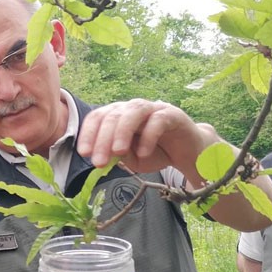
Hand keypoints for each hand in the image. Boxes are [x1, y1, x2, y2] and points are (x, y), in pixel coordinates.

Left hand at [77, 99, 209, 173]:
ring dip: (122, 132)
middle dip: (102, 139)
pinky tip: (143, 153)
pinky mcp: (172, 115)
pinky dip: (148, 137)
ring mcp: (153, 109)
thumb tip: (100, 155)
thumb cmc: (155, 153)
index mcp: (119, 116)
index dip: (89, 133)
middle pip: (113, 115)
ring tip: (118, 152)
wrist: (188, 153)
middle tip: (98, 162)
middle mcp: (133, 108)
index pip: (98, 117)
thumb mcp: (131, 159)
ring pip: (133, 112)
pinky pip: (158, 121)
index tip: (84, 153)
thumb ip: (117, 155)